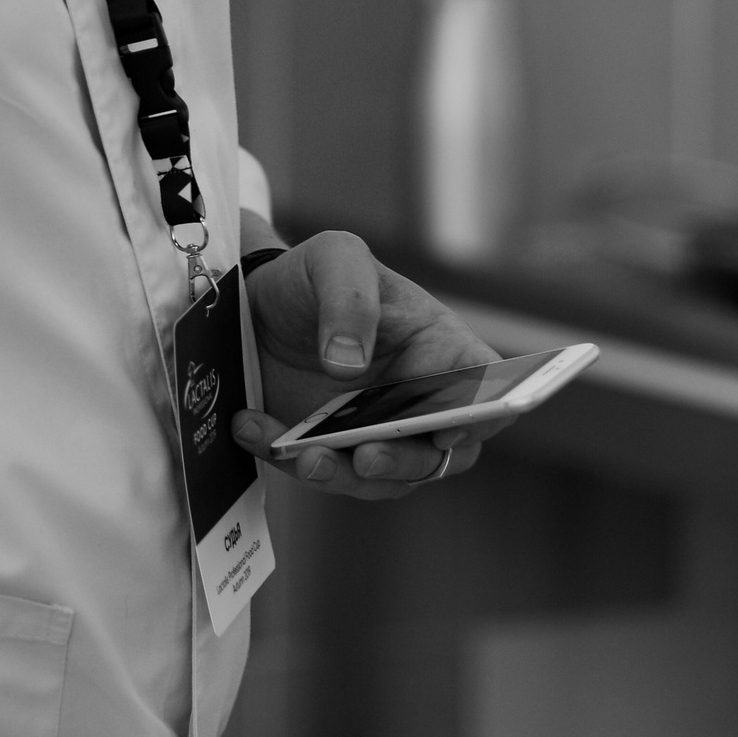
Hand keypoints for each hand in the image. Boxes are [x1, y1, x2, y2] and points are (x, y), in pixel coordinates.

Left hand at [234, 229, 502, 499]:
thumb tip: (350, 367)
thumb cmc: (313, 275)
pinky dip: (288, 458)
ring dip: (344, 474)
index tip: (448, 429)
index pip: (486, 388)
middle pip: (439, 453)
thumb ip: (350, 299)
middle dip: (404, 462)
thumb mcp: (334, 258)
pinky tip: (251, 427)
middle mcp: (418, 400)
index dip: (482, 416)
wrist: (251, 301)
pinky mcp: (328, 451)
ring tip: (303, 455)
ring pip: (381, 478)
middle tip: (366, 456)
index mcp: (440, 348)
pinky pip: (320, 471)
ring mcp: (375, 432)